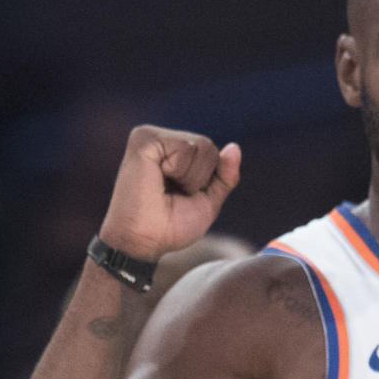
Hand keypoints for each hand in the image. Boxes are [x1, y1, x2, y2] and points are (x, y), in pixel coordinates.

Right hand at [99, 125, 240, 260]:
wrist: (144, 242)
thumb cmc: (171, 227)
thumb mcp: (207, 202)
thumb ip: (224, 177)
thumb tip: (234, 147)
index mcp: (171, 152)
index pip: (212, 153)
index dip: (207, 182)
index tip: (181, 197)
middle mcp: (159, 139)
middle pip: (209, 147)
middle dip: (201, 179)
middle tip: (172, 195)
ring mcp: (150, 136)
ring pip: (201, 146)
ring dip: (191, 178)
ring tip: (164, 190)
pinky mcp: (144, 139)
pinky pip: (185, 148)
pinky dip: (180, 171)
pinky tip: (157, 180)